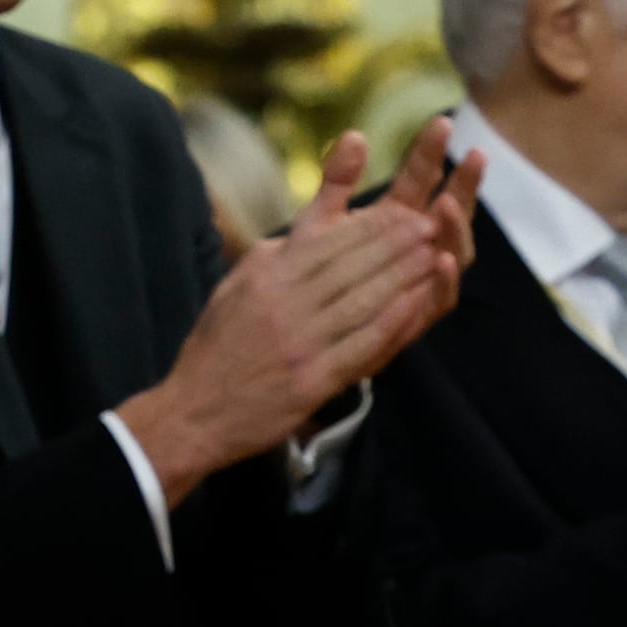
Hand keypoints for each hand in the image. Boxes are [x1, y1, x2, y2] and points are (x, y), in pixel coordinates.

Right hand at [117, 122, 476, 497]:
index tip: (406, 213)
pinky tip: (416, 305)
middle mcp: (282, 305)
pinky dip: (391, 323)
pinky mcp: (310, 380)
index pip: (329, 244)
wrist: (193, 412)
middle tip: (430, 226)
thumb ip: (271, 258)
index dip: (373, 228)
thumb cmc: (216, 348)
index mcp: (265, 277)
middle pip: (351, 267)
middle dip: (396, 244)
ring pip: (361, 301)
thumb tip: (303, 230)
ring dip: (403, 277)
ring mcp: (298, 344)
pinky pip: (360, 345)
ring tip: (433, 257)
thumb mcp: (235, 287)